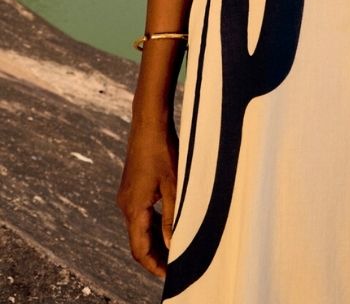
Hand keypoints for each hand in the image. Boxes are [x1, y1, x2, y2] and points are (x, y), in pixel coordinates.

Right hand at [116, 116, 178, 277]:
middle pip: (137, 241)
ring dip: (153, 241)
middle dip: (154, 257)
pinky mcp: (131, 187)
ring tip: (172, 252)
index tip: (168, 277)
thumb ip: (172, 217)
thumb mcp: (173, 185)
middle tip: (173, 269)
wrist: (148, 123)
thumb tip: (173, 245)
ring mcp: (127, 195)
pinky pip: (139, 214)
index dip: (153, 266)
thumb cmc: (163, 151)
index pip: (139, 249)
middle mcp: (126, 204)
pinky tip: (166, 226)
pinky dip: (151, 225)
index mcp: (134, 208)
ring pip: (138, 228)